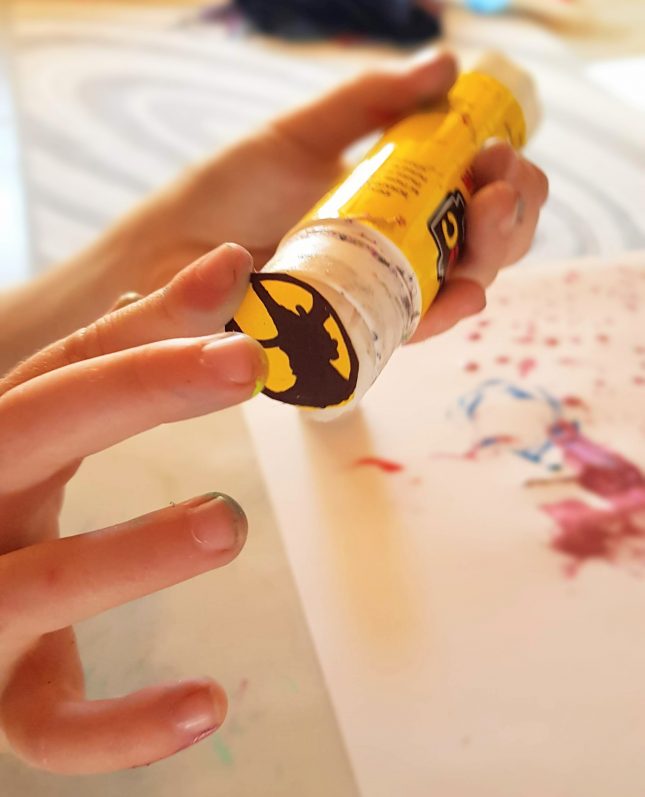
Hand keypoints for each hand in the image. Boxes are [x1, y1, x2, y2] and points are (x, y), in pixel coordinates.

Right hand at [0, 245, 266, 773]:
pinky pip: (48, 728)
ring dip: (130, 554)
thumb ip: (137, 348)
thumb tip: (222, 266)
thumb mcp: (55, 419)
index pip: (66, 367)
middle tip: (244, 361)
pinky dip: (123, 729)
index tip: (236, 287)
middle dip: (135, 390)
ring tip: (225, 524)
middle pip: (33, 430)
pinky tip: (208, 703)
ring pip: (38, 586)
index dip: (151, 333)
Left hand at [153, 51, 546, 339]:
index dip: (502, 176)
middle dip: (509, 213)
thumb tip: (445, 65)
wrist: (165, 253)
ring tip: (489, 215)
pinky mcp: (349, 336)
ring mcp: (376, 296)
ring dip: (491, 256)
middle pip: (481, 243)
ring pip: (460, 286)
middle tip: (499, 183)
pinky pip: (407, 330)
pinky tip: (463, 294)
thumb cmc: (224, 195)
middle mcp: (397, 254)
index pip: (472, 194)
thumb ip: (367, 103)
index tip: (496, 149)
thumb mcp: (299, 137)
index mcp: (394, 204)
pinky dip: (441, 315)